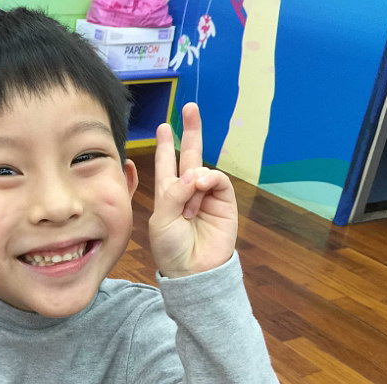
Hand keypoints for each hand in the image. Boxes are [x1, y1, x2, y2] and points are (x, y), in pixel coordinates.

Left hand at [149, 103, 237, 277]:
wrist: (192, 271)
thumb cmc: (171, 249)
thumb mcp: (162, 220)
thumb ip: (174, 193)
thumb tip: (196, 172)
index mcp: (167, 195)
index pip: (165, 164)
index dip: (165, 145)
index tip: (163, 126)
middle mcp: (187, 191)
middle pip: (189, 155)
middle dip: (190, 131)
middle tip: (190, 108)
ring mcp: (206, 195)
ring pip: (202, 168)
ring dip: (194, 180)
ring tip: (189, 204)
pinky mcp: (224, 202)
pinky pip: (218, 180)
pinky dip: (208, 180)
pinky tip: (201, 190)